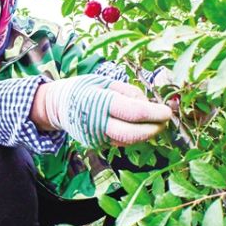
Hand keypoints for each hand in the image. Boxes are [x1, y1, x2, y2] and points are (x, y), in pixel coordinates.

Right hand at [33, 75, 171, 147]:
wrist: (57, 106)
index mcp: (99, 102)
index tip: (167, 112)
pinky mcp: (97, 144)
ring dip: (146, 133)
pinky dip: (134, 135)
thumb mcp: (105, 82)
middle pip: (133, 134)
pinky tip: (138, 126)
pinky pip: (121, 142)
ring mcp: (96, 137)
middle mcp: (97, 123)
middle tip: (164, 121)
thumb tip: (150, 105)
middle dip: (153, 129)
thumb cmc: (84, 89)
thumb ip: (128, 92)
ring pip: (129, 141)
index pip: (134, 112)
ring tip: (154, 121)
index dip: (155, 113)